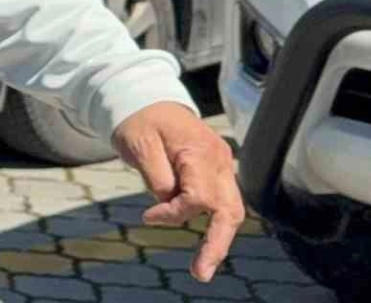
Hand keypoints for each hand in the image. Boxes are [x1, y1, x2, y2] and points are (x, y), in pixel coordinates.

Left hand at [112, 102, 244, 281]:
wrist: (146, 100)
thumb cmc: (140, 120)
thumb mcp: (139, 145)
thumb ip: (157, 178)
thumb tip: (170, 204)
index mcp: (201, 152)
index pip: (199, 198)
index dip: (174, 213)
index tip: (148, 216)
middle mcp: (219, 160)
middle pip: (230, 211)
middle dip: (217, 244)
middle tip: (201, 272)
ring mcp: (221, 166)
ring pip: (231, 210)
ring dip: (218, 238)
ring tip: (202, 265)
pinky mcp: (216, 171)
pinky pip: (221, 201)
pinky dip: (213, 222)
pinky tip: (205, 243)